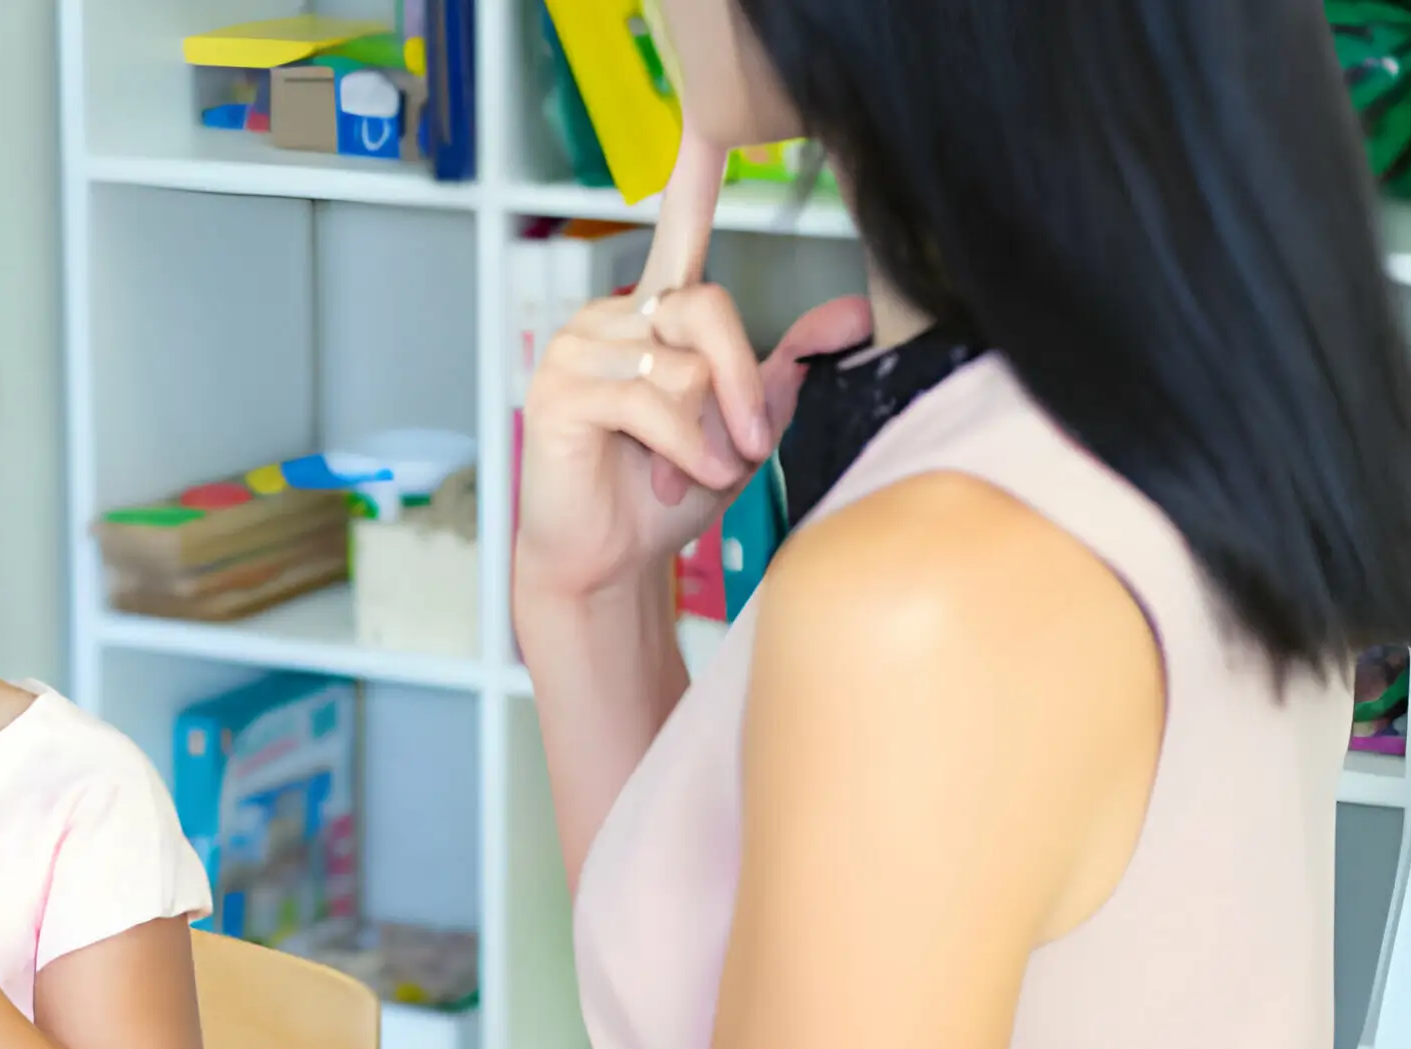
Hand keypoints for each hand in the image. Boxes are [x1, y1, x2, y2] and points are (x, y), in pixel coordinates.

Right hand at [515, 133, 873, 601]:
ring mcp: (577, 349)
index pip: (676, 231)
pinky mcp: (559, 391)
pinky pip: (652, 401)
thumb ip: (783, 371)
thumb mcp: (740, 430)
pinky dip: (683, 447)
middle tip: (754, 445)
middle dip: (742, 382)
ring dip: (709, 432)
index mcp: (652, 314)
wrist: (607, 561)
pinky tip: (677, 476)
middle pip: (704, 306)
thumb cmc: (663, 495)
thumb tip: (851, 318)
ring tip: (697, 471)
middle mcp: (610, 317)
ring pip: (683, 364)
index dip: (692, 180)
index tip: (709, 124)